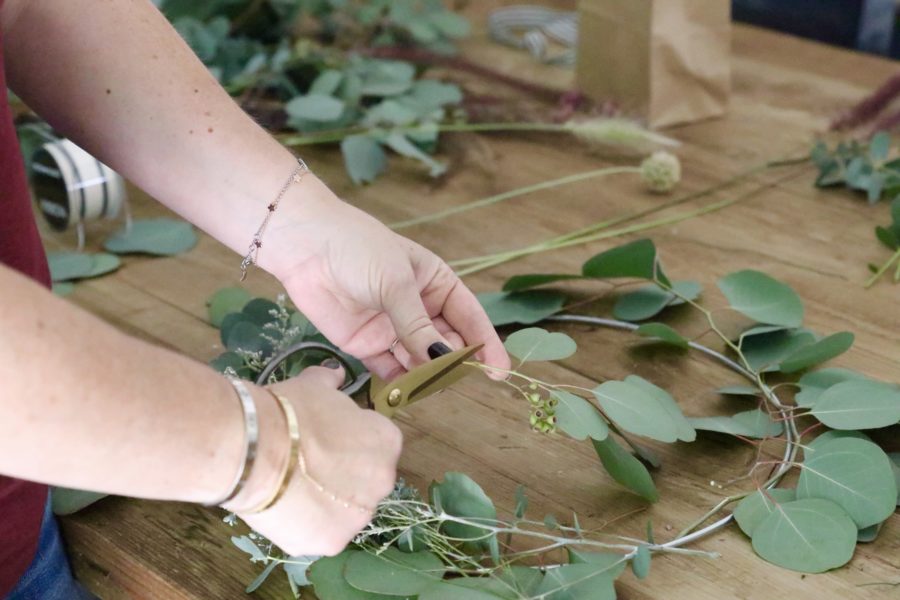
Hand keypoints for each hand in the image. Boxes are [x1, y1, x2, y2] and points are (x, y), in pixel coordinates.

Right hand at [232, 364, 400, 555]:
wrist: (256, 450)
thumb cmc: (291, 412)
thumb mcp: (312, 385)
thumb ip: (329, 381)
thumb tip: (335, 372)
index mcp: (387, 441)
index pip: (376, 442)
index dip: (349, 439)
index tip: (324, 437)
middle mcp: (384, 481)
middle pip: (365, 479)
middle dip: (342, 473)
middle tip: (306, 463)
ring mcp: (359, 516)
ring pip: (345, 510)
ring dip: (326, 501)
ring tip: (291, 487)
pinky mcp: (332, 543)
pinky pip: (322, 532)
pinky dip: (306, 524)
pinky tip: (284, 507)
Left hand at [264, 176, 510, 379]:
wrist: (305, 247)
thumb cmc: (359, 250)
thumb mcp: (396, 284)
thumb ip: (419, 326)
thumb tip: (444, 358)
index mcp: (435, 283)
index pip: (469, 317)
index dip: (485, 344)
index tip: (499, 372)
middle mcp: (418, 308)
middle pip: (445, 343)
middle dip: (453, 362)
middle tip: (457, 379)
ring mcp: (392, 328)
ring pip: (419, 360)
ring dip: (426, 375)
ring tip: (431, 387)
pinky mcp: (365, 344)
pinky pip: (389, 369)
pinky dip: (398, 383)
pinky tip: (406, 392)